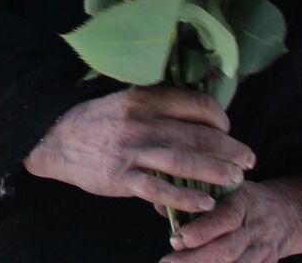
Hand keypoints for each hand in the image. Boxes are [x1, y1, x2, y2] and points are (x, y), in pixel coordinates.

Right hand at [22, 87, 255, 213]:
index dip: (220, 119)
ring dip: (216, 171)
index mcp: (145, 99)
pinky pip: (160, 189)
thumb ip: (158, 107)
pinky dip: (186, 197)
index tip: (228, 131)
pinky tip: (205, 202)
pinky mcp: (122, 177)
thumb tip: (196, 118)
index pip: (196, 105)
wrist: (54, 138)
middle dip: (230, 149)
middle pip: (198, 135)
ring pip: (184, 161)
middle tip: (247, 160)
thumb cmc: (96, 121)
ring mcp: (131, 150)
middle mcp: (141, 122)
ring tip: (235, 179)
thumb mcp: (126, 101)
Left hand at [165, 176, 301, 261]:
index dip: (201, 231)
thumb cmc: (245, 199)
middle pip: (227, 250)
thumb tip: (159, 206)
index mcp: (244, 202)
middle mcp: (255, 228)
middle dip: (194, 259)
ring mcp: (262, 251)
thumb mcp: (226, 188)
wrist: (288, 215)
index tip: (176, 238)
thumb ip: (193, 195)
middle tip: (167, 261)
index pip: (225, 219)